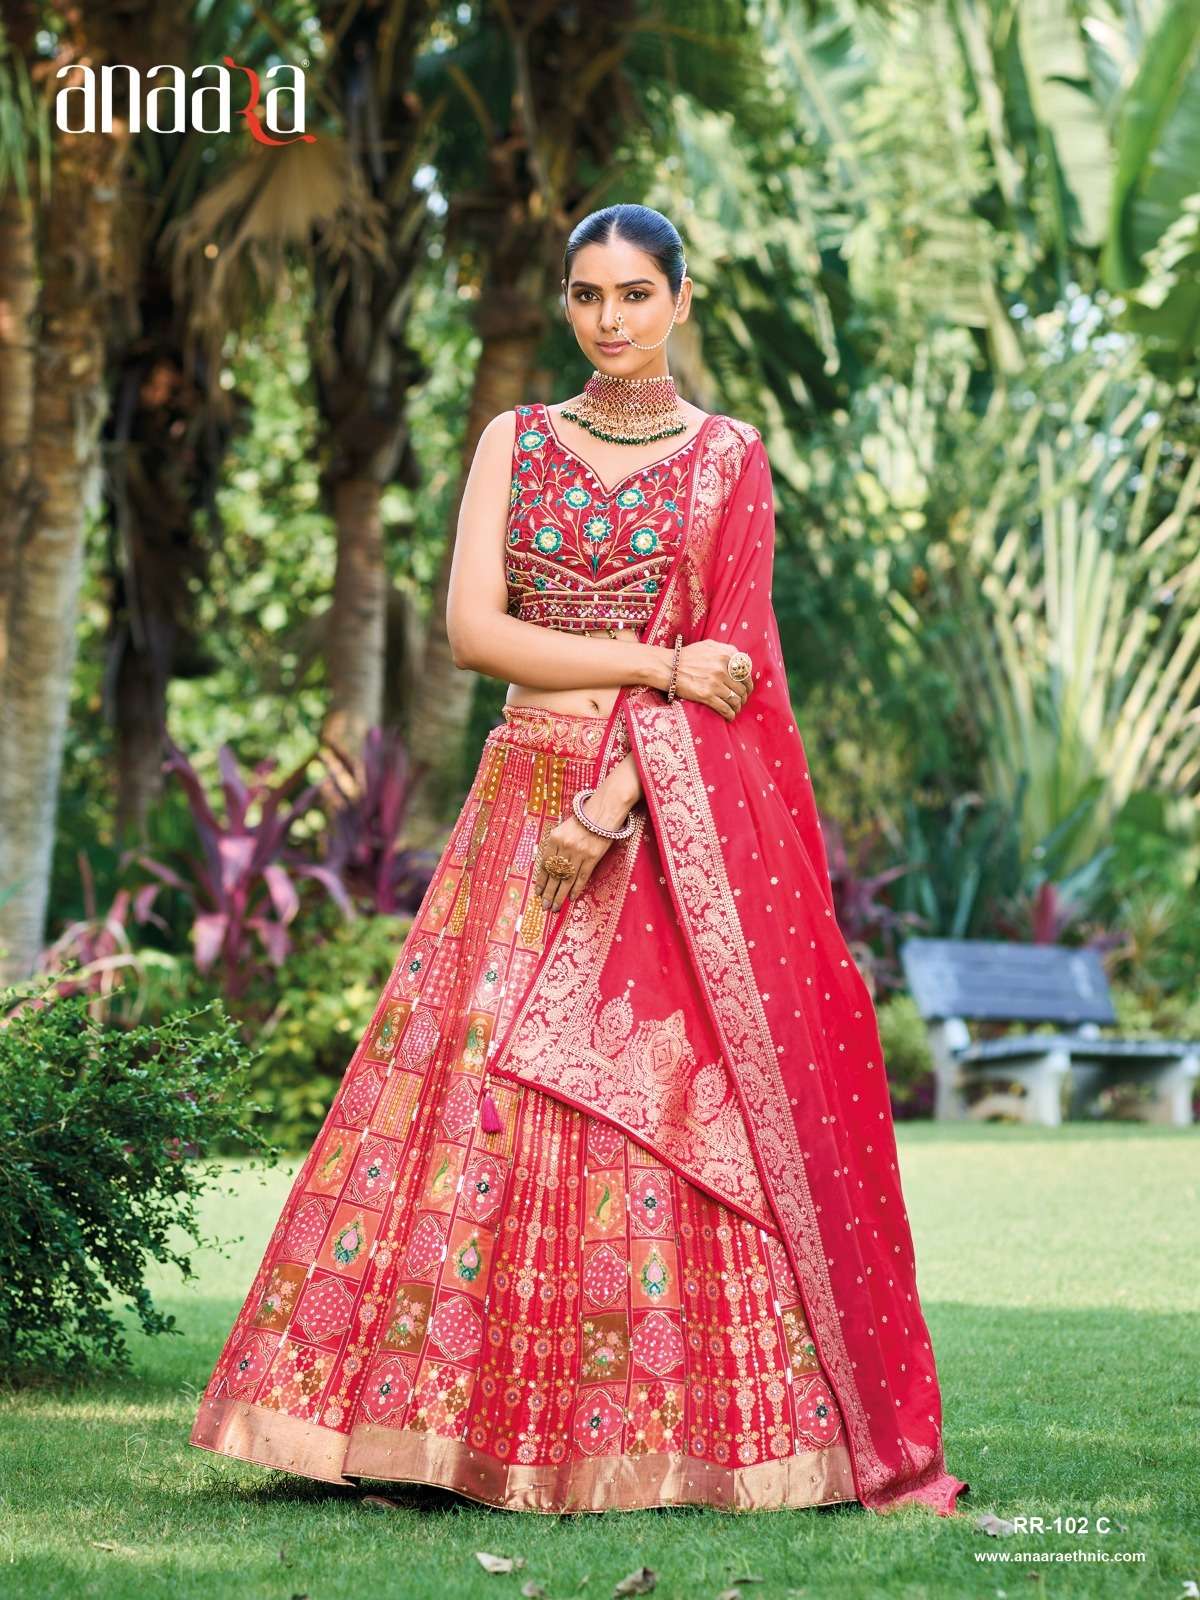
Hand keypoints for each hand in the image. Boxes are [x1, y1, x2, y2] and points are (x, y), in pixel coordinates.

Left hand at [532, 798, 626, 913]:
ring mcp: (578, 853)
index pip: (544, 865)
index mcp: (554, 839)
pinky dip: (576, 888)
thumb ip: (555, 847)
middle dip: (548, 892)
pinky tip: (572, 897)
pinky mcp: (592, 857)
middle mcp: (564, 847)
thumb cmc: (581, 821)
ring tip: (556, 906)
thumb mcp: (562, 830)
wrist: (601, 813)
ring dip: (560, 895)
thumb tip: (549, 869)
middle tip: (545, 906)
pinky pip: (582, 877)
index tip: (538, 893)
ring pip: (567, 879)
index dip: (541, 881)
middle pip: (554, 875)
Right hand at [670, 639, 753, 719]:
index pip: (746, 673)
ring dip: (738, 707)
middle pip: (742, 688)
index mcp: (726, 654)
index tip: (746, 689)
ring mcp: (715, 682)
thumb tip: (741, 660)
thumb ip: (726, 650)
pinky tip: (729, 716)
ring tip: (735, 709)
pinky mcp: (707, 695)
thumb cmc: (687, 656)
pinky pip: (725, 708)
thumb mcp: (708, 646)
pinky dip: (730, 714)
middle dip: (744, 697)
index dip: (748, 683)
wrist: (668, 667)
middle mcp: (723, 667)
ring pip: (736, 699)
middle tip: (741, 701)